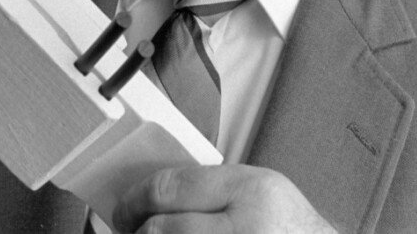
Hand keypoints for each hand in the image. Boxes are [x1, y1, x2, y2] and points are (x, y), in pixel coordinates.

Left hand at [113, 164, 336, 233]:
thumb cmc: (291, 228)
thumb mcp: (259, 190)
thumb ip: (211, 189)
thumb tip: (152, 195)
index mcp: (251, 192)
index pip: (170, 187)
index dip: (136, 196)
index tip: (125, 205)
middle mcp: (246, 230)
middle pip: (161, 229)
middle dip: (137, 230)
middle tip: (128, 228)